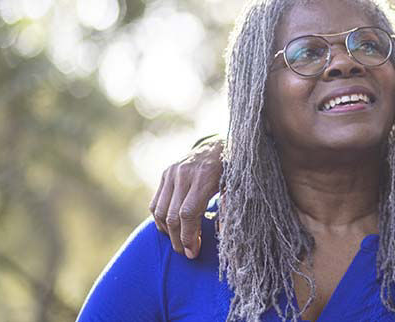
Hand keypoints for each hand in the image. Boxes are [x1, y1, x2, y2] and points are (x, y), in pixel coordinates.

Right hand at [149, 137, 224, 258]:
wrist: (221, 142)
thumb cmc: (234, 168)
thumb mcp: (238, 185)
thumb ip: (230, 207)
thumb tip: (223, 233)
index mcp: (204, 176)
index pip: (187, 214)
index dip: (189, 237)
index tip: (194, 252)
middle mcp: (184, 173)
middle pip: (172, 216)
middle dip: (178, 239)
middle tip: (187, 252)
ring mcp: (172, 172)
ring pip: (159, 211)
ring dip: (167, 232)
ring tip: (180, 243)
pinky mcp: (166, 173)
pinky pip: (156, 202)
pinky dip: (160, 219)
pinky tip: (171, 229)